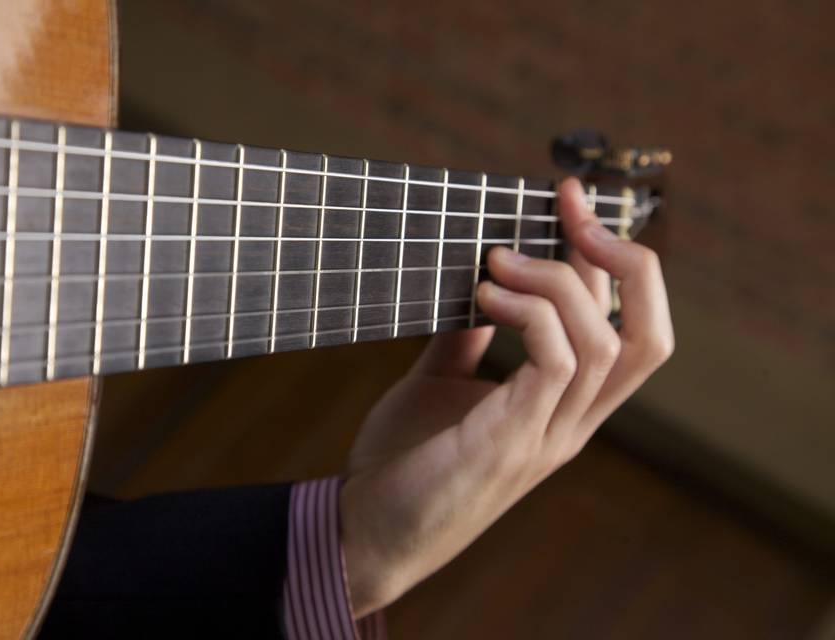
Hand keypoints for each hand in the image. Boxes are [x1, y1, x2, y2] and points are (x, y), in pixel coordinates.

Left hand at [340, 177, 673, 616]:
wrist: (367, 532)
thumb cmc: (405, 459)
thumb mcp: (441, 382)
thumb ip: (468, 339)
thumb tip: (479, 284)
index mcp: (563, 407)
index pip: (626, 328)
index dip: (613, 260)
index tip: (569, 200)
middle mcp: (571, 423)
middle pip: (648, 336)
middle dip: (620, 259)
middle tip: (566, 207)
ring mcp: (547, 437)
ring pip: (606, 344)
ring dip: (557, 282)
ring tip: (498, 262)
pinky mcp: (511, 443)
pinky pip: (556, 364)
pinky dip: (530, 314)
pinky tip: (486, 296)